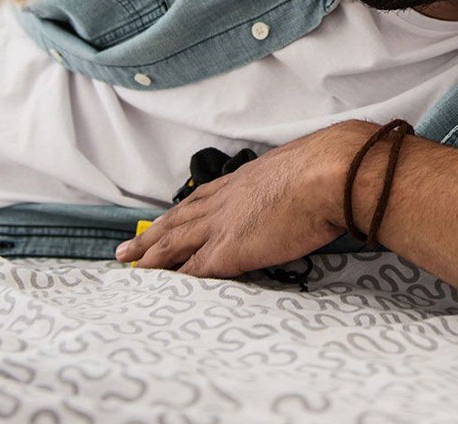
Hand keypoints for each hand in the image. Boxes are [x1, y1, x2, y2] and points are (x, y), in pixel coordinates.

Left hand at [114, 123, 371, 277]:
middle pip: (177, 220)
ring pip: (174, 243)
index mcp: (243, 180)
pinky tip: (162, 289)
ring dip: (151, 256)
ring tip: (130, 266)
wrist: (330, 173)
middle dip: (152, 235)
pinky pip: (193, 269)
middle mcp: (225, 200)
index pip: (201, 198)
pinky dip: (175, 279)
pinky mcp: (228, 251)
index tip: (165, 220)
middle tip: (127, 248)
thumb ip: (291, 180)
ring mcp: (222, 225)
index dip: (180, 212)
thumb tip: (304, 186)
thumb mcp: (300, 167)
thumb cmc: (327, 168)